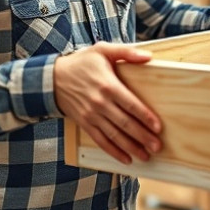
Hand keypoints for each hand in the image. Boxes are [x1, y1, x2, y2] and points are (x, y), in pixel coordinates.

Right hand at [54, 43, 161, 164]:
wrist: (52, 78)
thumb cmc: (81, 63)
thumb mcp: (102, 50)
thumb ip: (126, 52)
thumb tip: (148, 56)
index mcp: (108, 85)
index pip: (131, 105)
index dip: (145, 117)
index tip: (157, 127)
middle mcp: (100, 103)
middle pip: (125, 123)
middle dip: (142, 137)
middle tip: (157, 146)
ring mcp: (91, 115)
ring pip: (114, 135)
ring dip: (131, 147)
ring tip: (145, 156)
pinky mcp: (84, 124)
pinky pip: (101, 141)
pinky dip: (113, 152)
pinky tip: (125, 159)